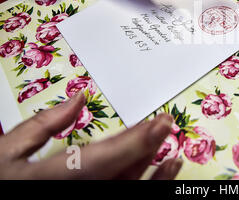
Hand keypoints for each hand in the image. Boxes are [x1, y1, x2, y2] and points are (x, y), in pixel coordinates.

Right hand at [0, 92, 181, 178]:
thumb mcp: (5, 152)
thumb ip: (42, 126)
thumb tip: (78, 98)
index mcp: (50, 179)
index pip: (101, 159)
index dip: (135, 142)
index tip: (160, 124)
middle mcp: (74, 193)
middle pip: (119, 175)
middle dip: (147, 150)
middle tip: (167, 126)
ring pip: (125, 190)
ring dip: (151, 173)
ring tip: (173, 155)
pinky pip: (122, 196)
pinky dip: (143, 184)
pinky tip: (158, 171)